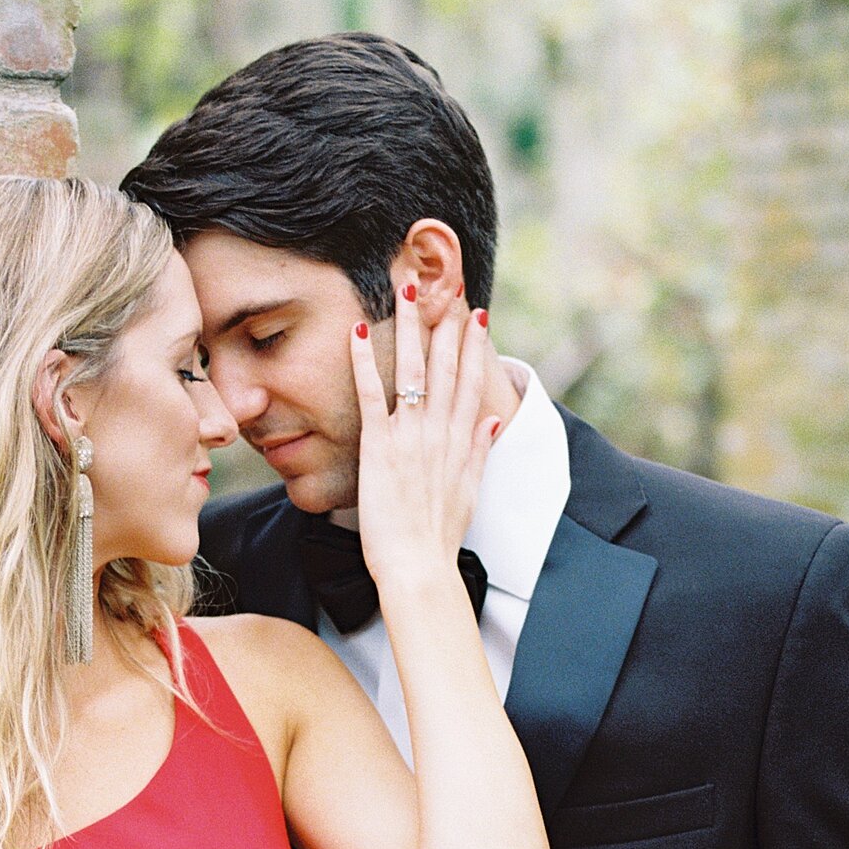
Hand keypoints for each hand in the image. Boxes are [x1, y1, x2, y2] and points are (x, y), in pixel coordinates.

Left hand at [351, 288, 497, 600]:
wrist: (420, 567)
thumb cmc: (439, 537)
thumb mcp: (469, 492)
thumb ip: (480, 451)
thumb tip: (493, 420)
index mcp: (461, 442)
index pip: (471, 382)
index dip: (474, 346)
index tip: (476, 315)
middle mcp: (440, 431)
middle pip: (445, 365)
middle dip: (445, 321)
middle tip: (445, 281)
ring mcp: (411, 436)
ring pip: (412, 368)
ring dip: (408, 325)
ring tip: (404, 288)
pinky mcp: (379, 447)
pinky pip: (370, 394)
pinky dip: (363, 361)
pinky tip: (355, 330)